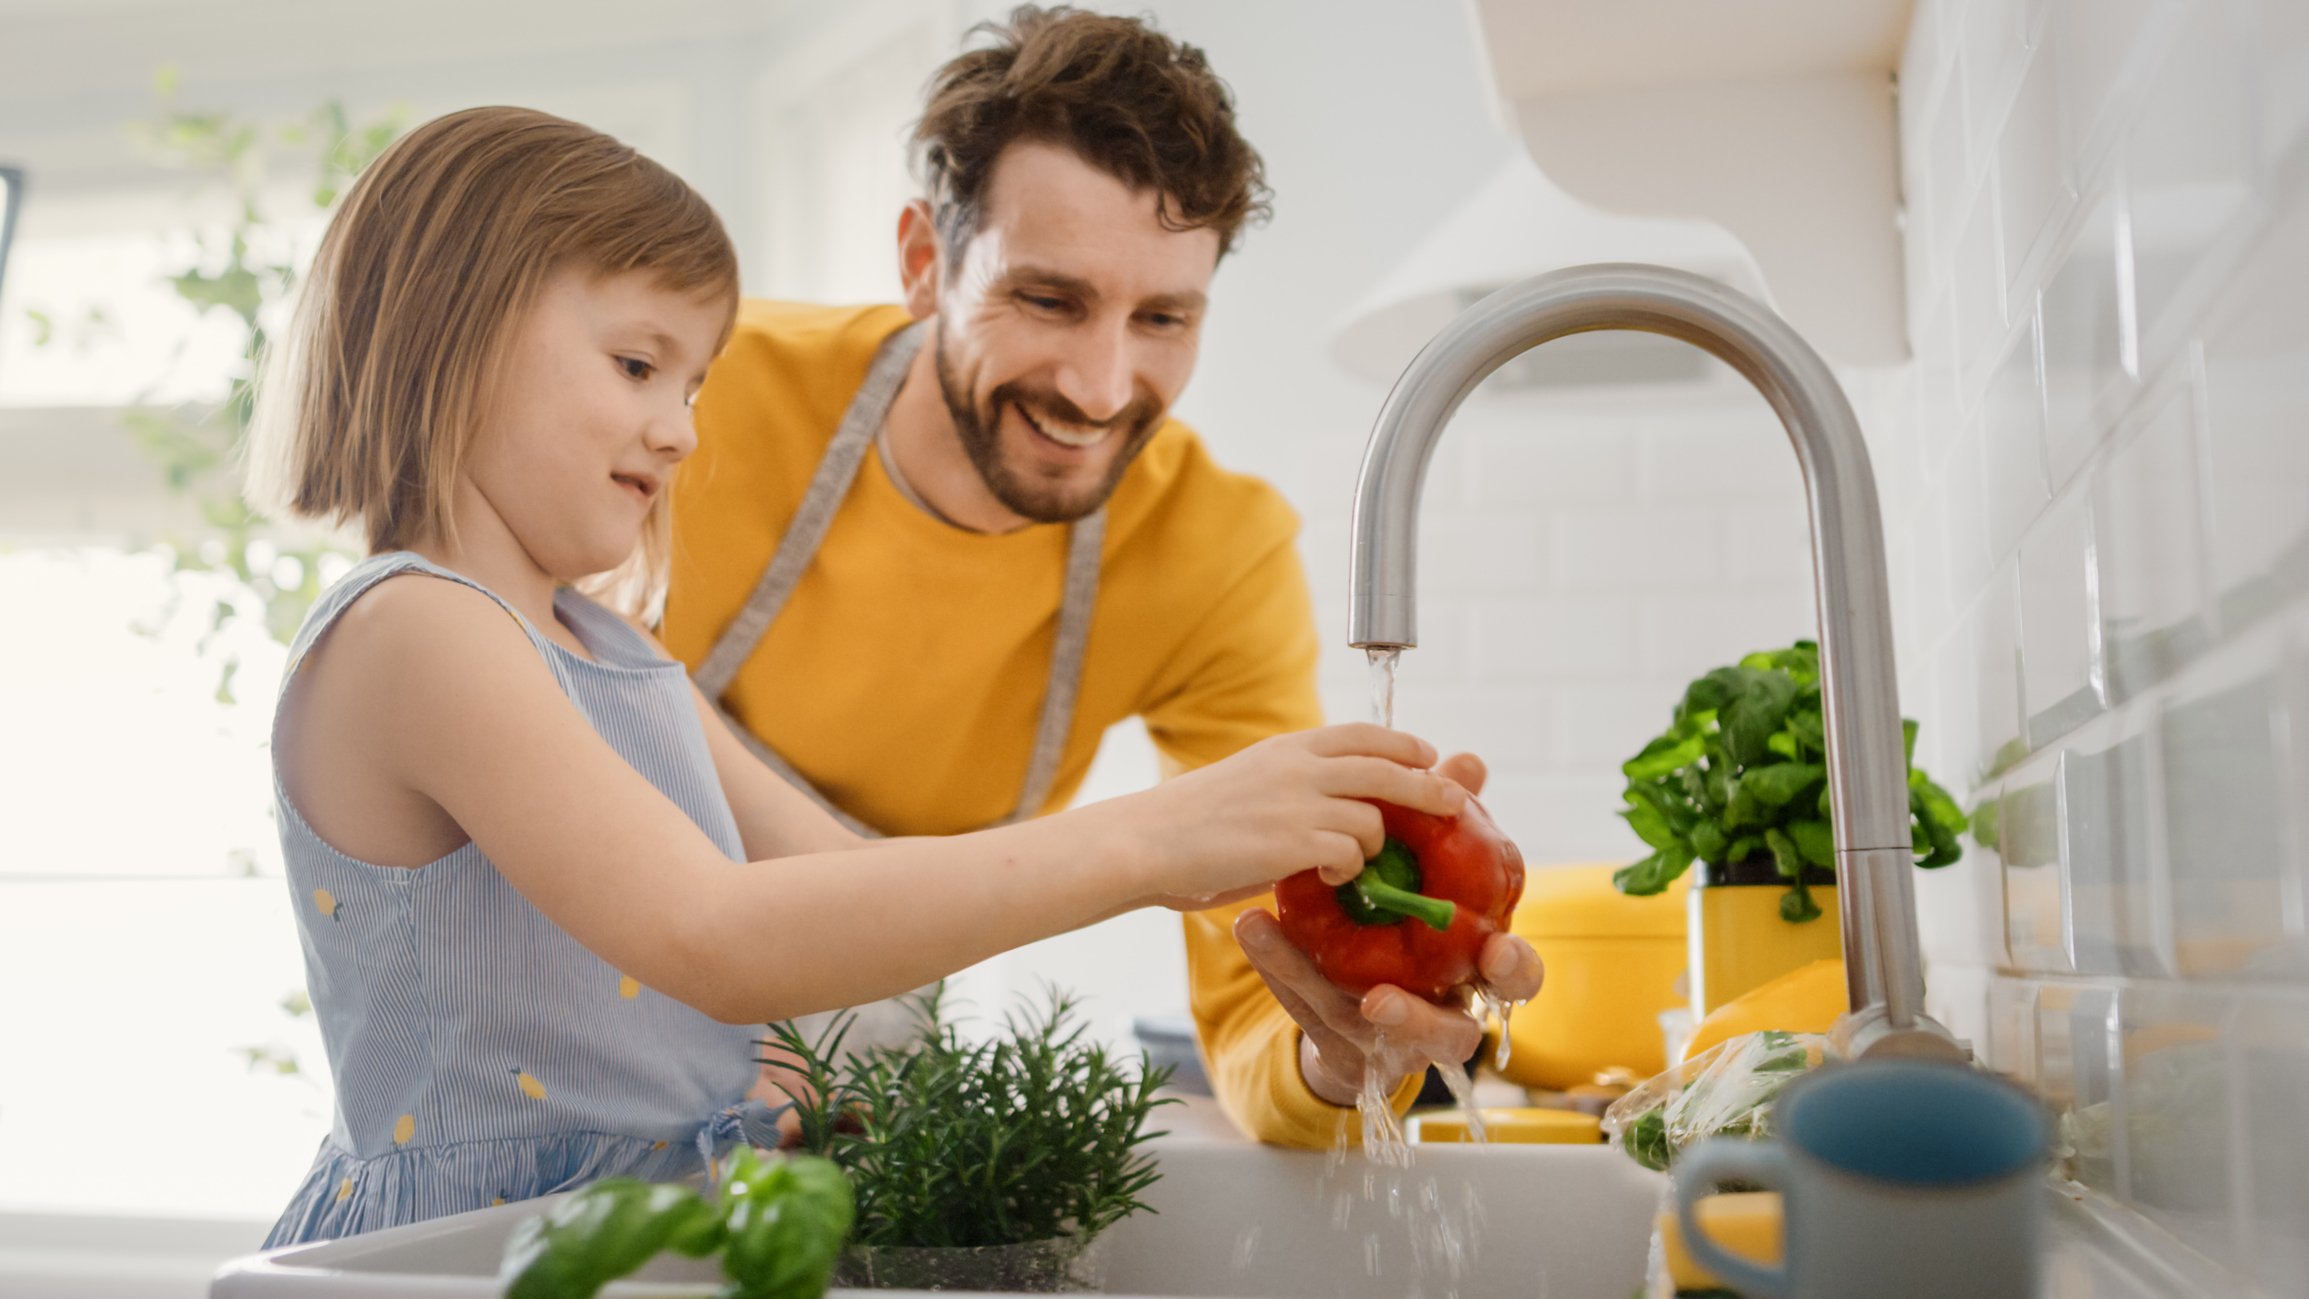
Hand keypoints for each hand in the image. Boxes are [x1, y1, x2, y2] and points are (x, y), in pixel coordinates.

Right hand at [1119, 723, 1466, 908]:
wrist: (1146, 841)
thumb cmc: (1192, 821)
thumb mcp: (1248, 779)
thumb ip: (1292, 779)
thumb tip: (1332, 794)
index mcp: (1288, 747)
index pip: (1363, 732)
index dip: (1402, 743)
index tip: (1427, 755)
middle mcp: (1299, 767)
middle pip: (1388, 768)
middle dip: (1429, 786)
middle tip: (1455, 802)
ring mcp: (1298, 803)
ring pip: (1372, 819)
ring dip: (1373, 846)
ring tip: (1350, 864)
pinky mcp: (1292, 843)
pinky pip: (1349, 856)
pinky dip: (1348, 871)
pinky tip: (1328, 880)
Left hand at [1234, 751, 1545, 1106]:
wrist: (1369, 1006)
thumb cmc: (1418, 930)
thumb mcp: (1435, 877)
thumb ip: (1453, 825)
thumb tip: (1467, 759)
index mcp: (1476, 975)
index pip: (1514, 980)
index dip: (1515, 970)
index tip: (1498, 950)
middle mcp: (1442, 1018)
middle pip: (1450, 1036)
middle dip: (1422, 1022)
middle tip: (1381, 1001)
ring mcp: (1389, 1043)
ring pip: (1363, 1034)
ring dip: (1320, 988)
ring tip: (1287, 946)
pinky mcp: (1341, 1048)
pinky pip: (1308, 1010)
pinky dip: (1280, 965)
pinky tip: (1251, 923)